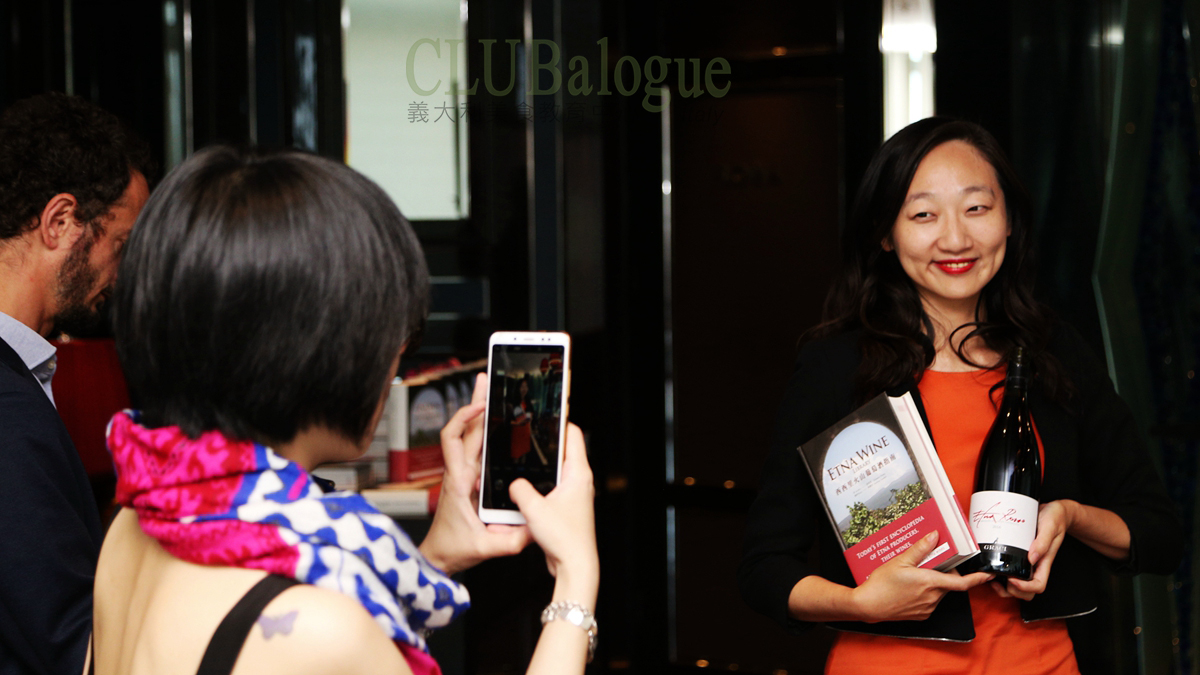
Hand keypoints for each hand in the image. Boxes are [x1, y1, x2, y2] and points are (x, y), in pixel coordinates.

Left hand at [419, 374, 531, 574]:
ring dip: (481, 411)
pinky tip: (499, 422)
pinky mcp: (471, 479)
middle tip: (490, 378)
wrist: (440, 556)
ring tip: (492, 388)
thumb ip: (511, 541)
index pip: (452, 440)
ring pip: (472, 435)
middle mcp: (460, 472)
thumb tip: (534, 529)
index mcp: (459, 481)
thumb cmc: (454, 548)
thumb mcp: (485, 547)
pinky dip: (486, 431)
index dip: (463, 417)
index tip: (480, 405)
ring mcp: (465, 474)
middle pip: (466, 428)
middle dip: (478, 401)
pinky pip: (478, 449)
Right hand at [509, 424, 598, 603]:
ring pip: (554, 471)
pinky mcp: (566, 507)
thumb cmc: (564, 538)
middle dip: (543, 445)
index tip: (543, 414)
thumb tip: (513, 483)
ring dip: (538, 469)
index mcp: (578, 473)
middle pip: (562, 451)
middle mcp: (579, 481)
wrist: (575, 566)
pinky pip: (550, 488)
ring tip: (520, 462)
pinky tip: (522, 490)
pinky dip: (538, 486)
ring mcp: (574, 495)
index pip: (573, 435)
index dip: (558, 422)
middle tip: (524, 436)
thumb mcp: (534, 509)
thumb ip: (519, 489)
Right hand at [851, 531, 993, 621]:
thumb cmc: (881, 584)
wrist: (868, 606)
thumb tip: (934, 537)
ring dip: (934, 582)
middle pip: (949, 583)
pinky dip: (927, 592)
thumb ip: (920, 549)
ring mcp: (927, 608)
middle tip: (931, 561)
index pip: (962, 582)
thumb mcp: (899, 561)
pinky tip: (911, 586)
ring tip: (915, 574)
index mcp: (930, 582)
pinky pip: (931, 601)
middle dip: (945, 572)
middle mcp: (932, 597)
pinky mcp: (921, 614)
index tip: (989, 574)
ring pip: (939, 592)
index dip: (978, 579)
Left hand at [991, 500, 1071, 600]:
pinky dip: (1000, 576)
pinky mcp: (1019, 556)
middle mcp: (1036, 566)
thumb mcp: (1050, 526)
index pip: (1038, 586)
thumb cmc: (1055, 518)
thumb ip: (1043, 541)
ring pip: (1017, 586)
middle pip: (1026, 592)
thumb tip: (1031, 558)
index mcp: (1044, 562)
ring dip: (1004, 588)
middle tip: (999, 579)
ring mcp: (1027, 563)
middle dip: (1012, 591)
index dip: (1025, 588)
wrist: (1053, 511)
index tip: (1012, 579)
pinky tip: (991, 568)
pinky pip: (1011, 572)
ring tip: (992, 577)